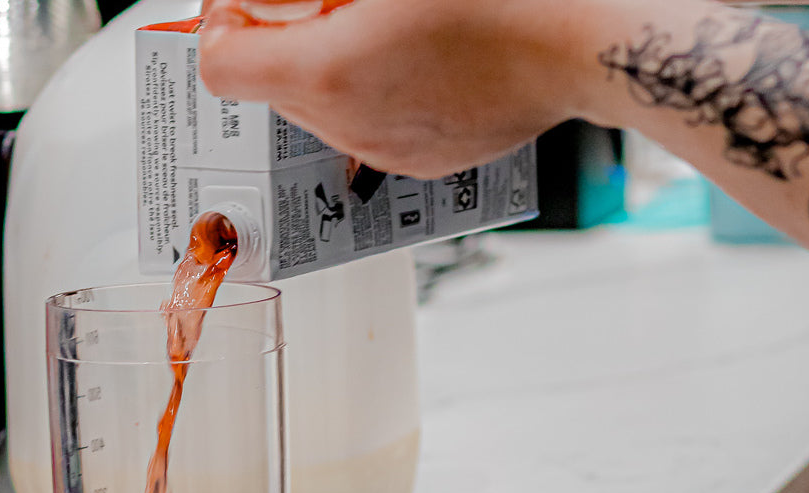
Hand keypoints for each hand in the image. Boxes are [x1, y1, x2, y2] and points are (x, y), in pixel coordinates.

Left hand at [198, 0, 599, 176]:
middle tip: (319, 6)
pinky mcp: (420, 161)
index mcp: (326, 73)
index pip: (220, 67)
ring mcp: (385, 150)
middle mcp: (348, 125)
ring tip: (376, 27)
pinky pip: (365, 127)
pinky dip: (369, 93)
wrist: (588, 41)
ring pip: (317, 109)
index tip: (239, 5)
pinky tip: (411, 58)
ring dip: (325, 68)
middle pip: (267, 88)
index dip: (221, 26)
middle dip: (278, 44)